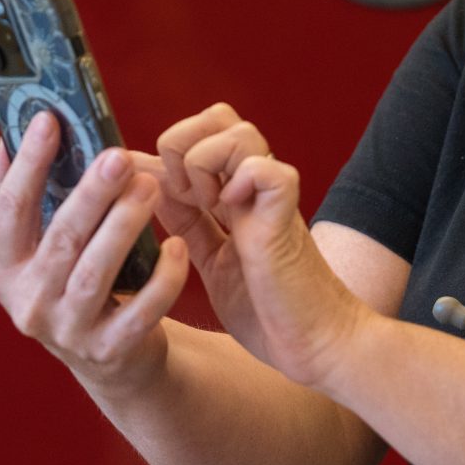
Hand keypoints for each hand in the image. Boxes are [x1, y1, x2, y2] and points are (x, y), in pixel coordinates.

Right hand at [0, 113, 189, 396]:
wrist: (112, 359)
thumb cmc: (74, 283)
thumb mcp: (40, 248)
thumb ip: (23, 198)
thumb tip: (7, 137)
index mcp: (2, 270)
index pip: (8, 211)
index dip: (27, 165)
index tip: (49, 119)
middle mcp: (26, 303)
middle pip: (59, 240)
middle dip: (90, 195)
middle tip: (119, 156)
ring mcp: (66, 332)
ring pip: (94, 274)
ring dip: (124, 227)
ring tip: (150, 187)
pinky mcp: (108, 351)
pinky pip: (139, 311)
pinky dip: (162, 279)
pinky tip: (177, 246)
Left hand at [152, 103, 372, 389]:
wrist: (316, 347)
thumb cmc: (269, 310)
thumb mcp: (212, 258)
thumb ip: (187, 222)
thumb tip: (147, 186)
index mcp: (236, 193)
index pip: (198, 135)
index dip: (164, 157)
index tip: (155, 199)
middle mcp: (253, 186)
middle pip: (217, 116)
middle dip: (182, 146)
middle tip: (182, 198)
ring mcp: (272, 197)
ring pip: (237, 131)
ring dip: (204, 165)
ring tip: (208, 208)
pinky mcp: (286, 216)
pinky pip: (265, 168)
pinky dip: (240, 183)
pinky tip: (233, 216)